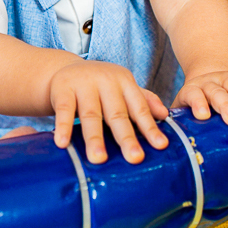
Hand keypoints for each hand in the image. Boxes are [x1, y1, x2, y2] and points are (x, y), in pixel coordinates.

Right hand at [50, 60, 168, 163]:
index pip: (139, 108)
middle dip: (126, 137)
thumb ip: (143, 100)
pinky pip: (63, 110)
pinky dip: (63, 126)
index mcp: (124, 82)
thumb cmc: (101, 85)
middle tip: (134, 158)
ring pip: (91, 114)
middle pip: (117, 114)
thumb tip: (165, 114)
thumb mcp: (122, 87)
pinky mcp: (62, 88)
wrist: (67, 68)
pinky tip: (63, 143)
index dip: (149, 127)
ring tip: (98, 159)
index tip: (160, 146)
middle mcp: (106, 81)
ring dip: (94, 138)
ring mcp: (83, 84)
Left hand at [173, 72, 227, 126]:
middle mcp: (209, 82)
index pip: (193, 95)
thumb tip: (174, 148)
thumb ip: (179, 125)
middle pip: (218, 92)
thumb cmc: (193, 107)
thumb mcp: (182, 112)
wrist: (207, 81)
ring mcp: (227, 78)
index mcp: (191, 91)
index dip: (198, 103)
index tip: (203, 115)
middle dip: (226, 106)